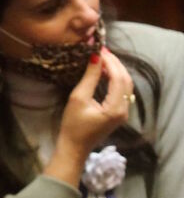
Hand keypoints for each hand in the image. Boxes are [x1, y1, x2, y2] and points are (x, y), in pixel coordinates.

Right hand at [46, 48, 134, 186]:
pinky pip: (123, 91)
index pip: (119, 78)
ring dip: (116, 70)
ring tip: (103, 59)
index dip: (111, 62)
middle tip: (101, 51)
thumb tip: (96, 57)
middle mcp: (125, 109)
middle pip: (126, 80)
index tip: (99, 49)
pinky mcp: (120, 112)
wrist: (74, 148)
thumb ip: (89, 78)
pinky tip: (105, 73)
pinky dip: (116, 79)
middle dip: (115, 64)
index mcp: (115, 107)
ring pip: (126, 85)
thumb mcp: (77, 99)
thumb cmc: (72, 126)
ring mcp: (124, 112)